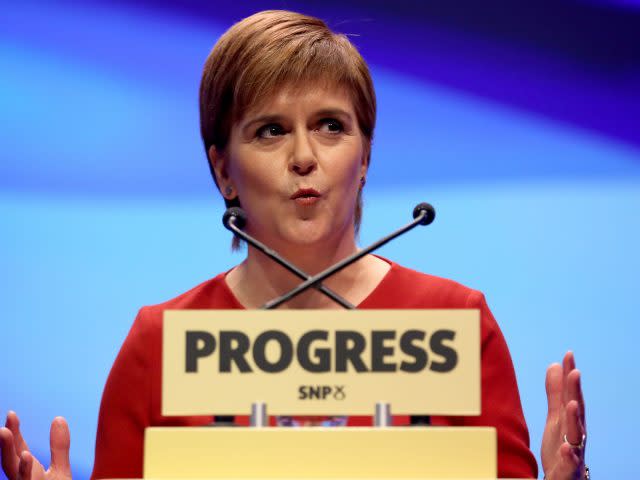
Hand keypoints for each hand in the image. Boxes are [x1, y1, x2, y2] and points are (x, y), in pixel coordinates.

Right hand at [0, 412, 71, 479]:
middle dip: (6, 442)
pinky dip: (24, 470)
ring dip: (7, 451)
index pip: (18, 448)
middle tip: (2, 424)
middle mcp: (24, 478)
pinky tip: (25, 455)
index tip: (11, 413)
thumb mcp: (60, 469)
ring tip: (4, 432)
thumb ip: (59, 447)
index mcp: (29, 471)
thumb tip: (59, 418)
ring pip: (14, 471)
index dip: (14, 432)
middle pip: (11, 459)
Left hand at [541, 352, 586, 479]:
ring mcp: (573, 451)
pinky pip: (569, 463)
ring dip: (575, 419)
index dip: (571, 375)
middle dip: (576, 392)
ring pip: (576, 435)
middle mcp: (575, 434)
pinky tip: (564, 448)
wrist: (564, 479)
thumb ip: (555, 393)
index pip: (572, 394)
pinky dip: (568, 456)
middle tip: (574, 371)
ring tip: (572, 404)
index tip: (568, 354)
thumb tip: (554, 364)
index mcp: (571, 420)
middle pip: (576, 411)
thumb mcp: (556, 417)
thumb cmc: (561, 446)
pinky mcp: (566, 469)